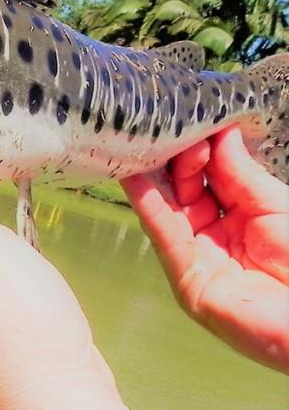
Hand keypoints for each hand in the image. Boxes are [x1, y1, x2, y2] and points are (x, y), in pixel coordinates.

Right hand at [121, 126, 288, 372]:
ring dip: (152, 178)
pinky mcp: (189, 284)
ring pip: (167, 212)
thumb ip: (242, 174)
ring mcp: (198, 261)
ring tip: (138, 144)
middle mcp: (214, 237)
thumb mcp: (275, 206)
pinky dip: (149, 209)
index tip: (197, 125)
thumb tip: (220, 135)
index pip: (207, 178)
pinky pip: (166, 239)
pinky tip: (135, 181)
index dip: (200, 152)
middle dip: (176, 161)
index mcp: (239, 218)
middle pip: (182, 192)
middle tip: (174, 131)